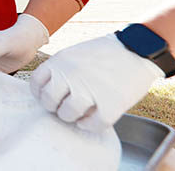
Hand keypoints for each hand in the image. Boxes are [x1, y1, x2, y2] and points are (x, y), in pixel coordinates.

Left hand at [30, 34, 163, 130]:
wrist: (137, 49)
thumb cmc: (105, 52)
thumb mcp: (75, 53)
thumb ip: (60, 69)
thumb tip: (47, 89)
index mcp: (60, 61)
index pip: (37, 83)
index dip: (40, 93)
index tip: (47, 97)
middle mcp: (71, 75)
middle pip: (49, 101)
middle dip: (54, 107)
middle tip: (62, 108)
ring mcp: (90, 90)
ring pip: (67, 115)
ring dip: (71, 117)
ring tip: (78, 114)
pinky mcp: (109, 105)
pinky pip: (91, 124)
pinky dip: (89, 125)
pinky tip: (91, 120)